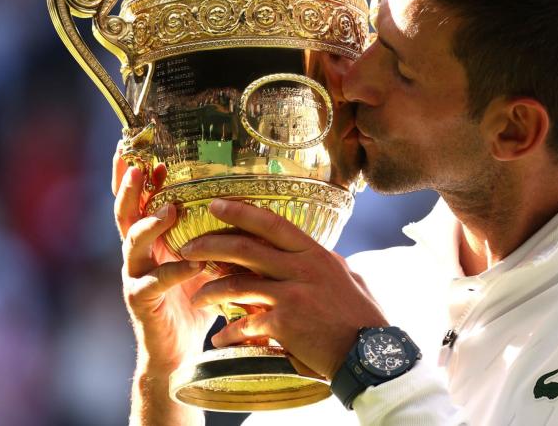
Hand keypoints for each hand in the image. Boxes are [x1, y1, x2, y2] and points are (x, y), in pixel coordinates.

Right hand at [112, 147, 214, 372]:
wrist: (181, 351)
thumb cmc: (194, 300)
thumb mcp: (203, 259)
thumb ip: (209, 234)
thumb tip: (238, 200)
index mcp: (150, 240)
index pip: (139, 202)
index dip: (138, 178)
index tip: (149, 153)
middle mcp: (137, 254)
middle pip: (125, 214)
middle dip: (130, 189)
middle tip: (140, 168)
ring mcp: (135, 276)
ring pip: (132, 243)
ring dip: (150, 224)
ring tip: (168, 210)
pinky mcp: (141, 301)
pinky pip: (154, 282)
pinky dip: (174, 271)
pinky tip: (193, 264)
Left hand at [180, 199, 387, 378]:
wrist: (369, 354)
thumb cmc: (361, 318)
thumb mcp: (346, 278)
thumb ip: (324, 264)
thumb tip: (316, 253)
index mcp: (315, 254)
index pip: (273, 223)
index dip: (242, 212)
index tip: (216, 204)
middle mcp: (302, 268)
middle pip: (246, 248)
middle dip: (211, 245)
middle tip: (188, 248)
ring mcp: (292, 295)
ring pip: (238, 284)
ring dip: (211, 290)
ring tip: (197, 297)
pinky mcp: (284, 323)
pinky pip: (246, 324)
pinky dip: (229, 333)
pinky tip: (220, 340)